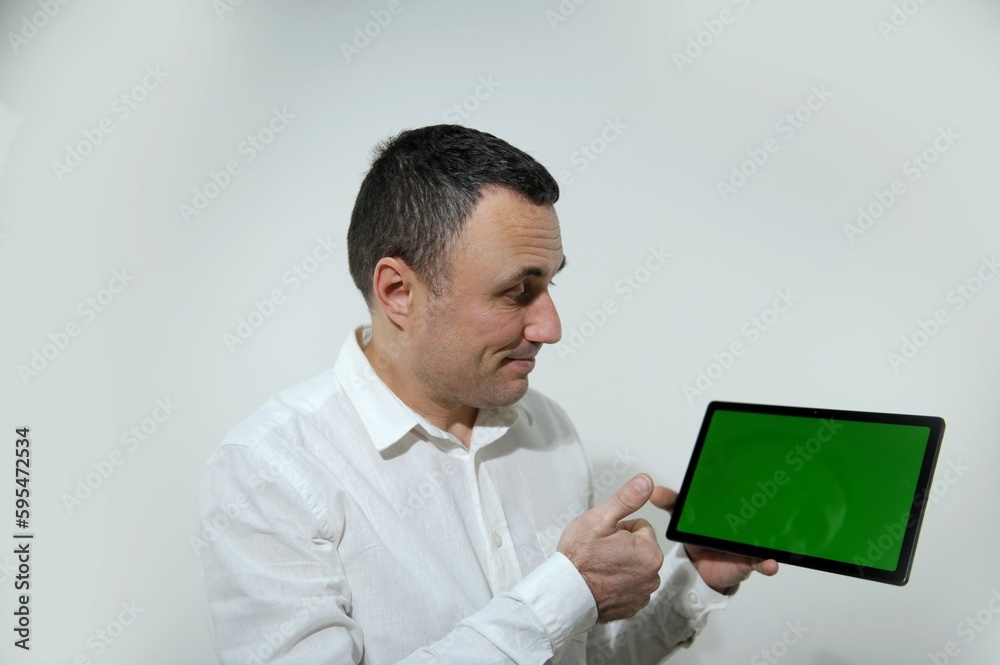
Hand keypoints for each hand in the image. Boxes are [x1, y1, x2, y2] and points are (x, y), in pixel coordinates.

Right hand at [557, 473, 663, 622]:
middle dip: (622, 546)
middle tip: (599, 552)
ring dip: (621, 564)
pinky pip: (630, 585)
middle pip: (639, 547)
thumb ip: (627, 499)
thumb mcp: (599, 520)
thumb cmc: (578, 558)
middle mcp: (652, 575)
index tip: (604, 539)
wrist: (564, 594)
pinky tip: (601, 582)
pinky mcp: (633, 607)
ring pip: (635, 566)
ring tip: (599, 567)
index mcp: (649, 552)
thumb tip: (647, 481)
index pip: (640, 527)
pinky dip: (618, 583)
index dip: (619, 528)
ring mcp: (643, 593)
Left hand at [650, 485, 778, 593]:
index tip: (747, 468)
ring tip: (772, 538)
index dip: (743, 480)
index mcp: (725, 509)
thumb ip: (670, 503)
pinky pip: (761, 561)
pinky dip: (767, 563)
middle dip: (761, 505)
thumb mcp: (682, 518)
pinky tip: (770, 563)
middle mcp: (740, 523)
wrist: (702, 567)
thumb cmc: (696, 538)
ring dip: (770, 537)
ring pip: (763, 536)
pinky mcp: (749, 560)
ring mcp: (746, 541)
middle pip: (754, 511)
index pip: (736, 491)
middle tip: (764, 500)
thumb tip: (654, 491)